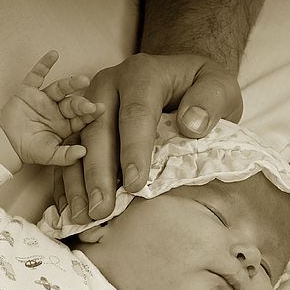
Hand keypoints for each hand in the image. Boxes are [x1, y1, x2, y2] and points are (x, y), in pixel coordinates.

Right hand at [0, 51, 102, 166]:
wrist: (5, 143)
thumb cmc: (29, 150)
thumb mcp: (50, 156)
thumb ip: (66, 156)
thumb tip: (83, 152)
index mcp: (66, 125)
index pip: (81, 118)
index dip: (90, 114)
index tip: (100, 109)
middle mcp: (58, 110)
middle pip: (72, 103)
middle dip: (81, 103)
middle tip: (89, 104)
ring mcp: (44, 99)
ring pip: (60, 88)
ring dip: (71, 83)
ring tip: (83, 80)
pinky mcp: (29, 90)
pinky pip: (37, 75)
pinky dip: (44, 64)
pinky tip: (54, 54)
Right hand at [57, 53, 242, 222]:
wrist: (182, 78)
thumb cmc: (201, 88)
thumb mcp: (220, 86)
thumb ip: (211, 100)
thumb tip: (192, 125)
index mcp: (142, 75)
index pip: (136, 113)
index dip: (134, 150)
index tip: (136, 185)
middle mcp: (109, 87)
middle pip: (99, 131)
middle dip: (99, 173)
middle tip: (102, 209)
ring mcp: (91, 106)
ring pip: (77, 144)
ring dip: (78, 182)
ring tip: (85, 215)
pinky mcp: (83, 124)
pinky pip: (69, 153)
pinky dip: (69, 181)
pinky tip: (73, 208)